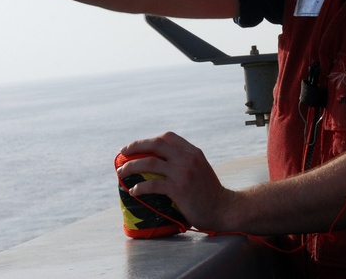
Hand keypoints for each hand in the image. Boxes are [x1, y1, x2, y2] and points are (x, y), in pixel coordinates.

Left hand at [116, 132, 233, 231]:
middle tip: (122, 153)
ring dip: (132, 167)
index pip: (167, 137)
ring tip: (122, 172)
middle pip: (156, 144)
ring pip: (150, 163)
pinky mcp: (179, 189)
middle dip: (135, 147)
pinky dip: (140, 187)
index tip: (136, 146)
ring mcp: (183, 173)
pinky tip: (134, 191)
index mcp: (193, 152)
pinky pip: (153, 185)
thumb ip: (185, 161)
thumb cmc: (209, 192)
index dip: (149, 139)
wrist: (223, 209)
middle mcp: (187, 158)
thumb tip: (160, 161)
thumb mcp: (200, 168)